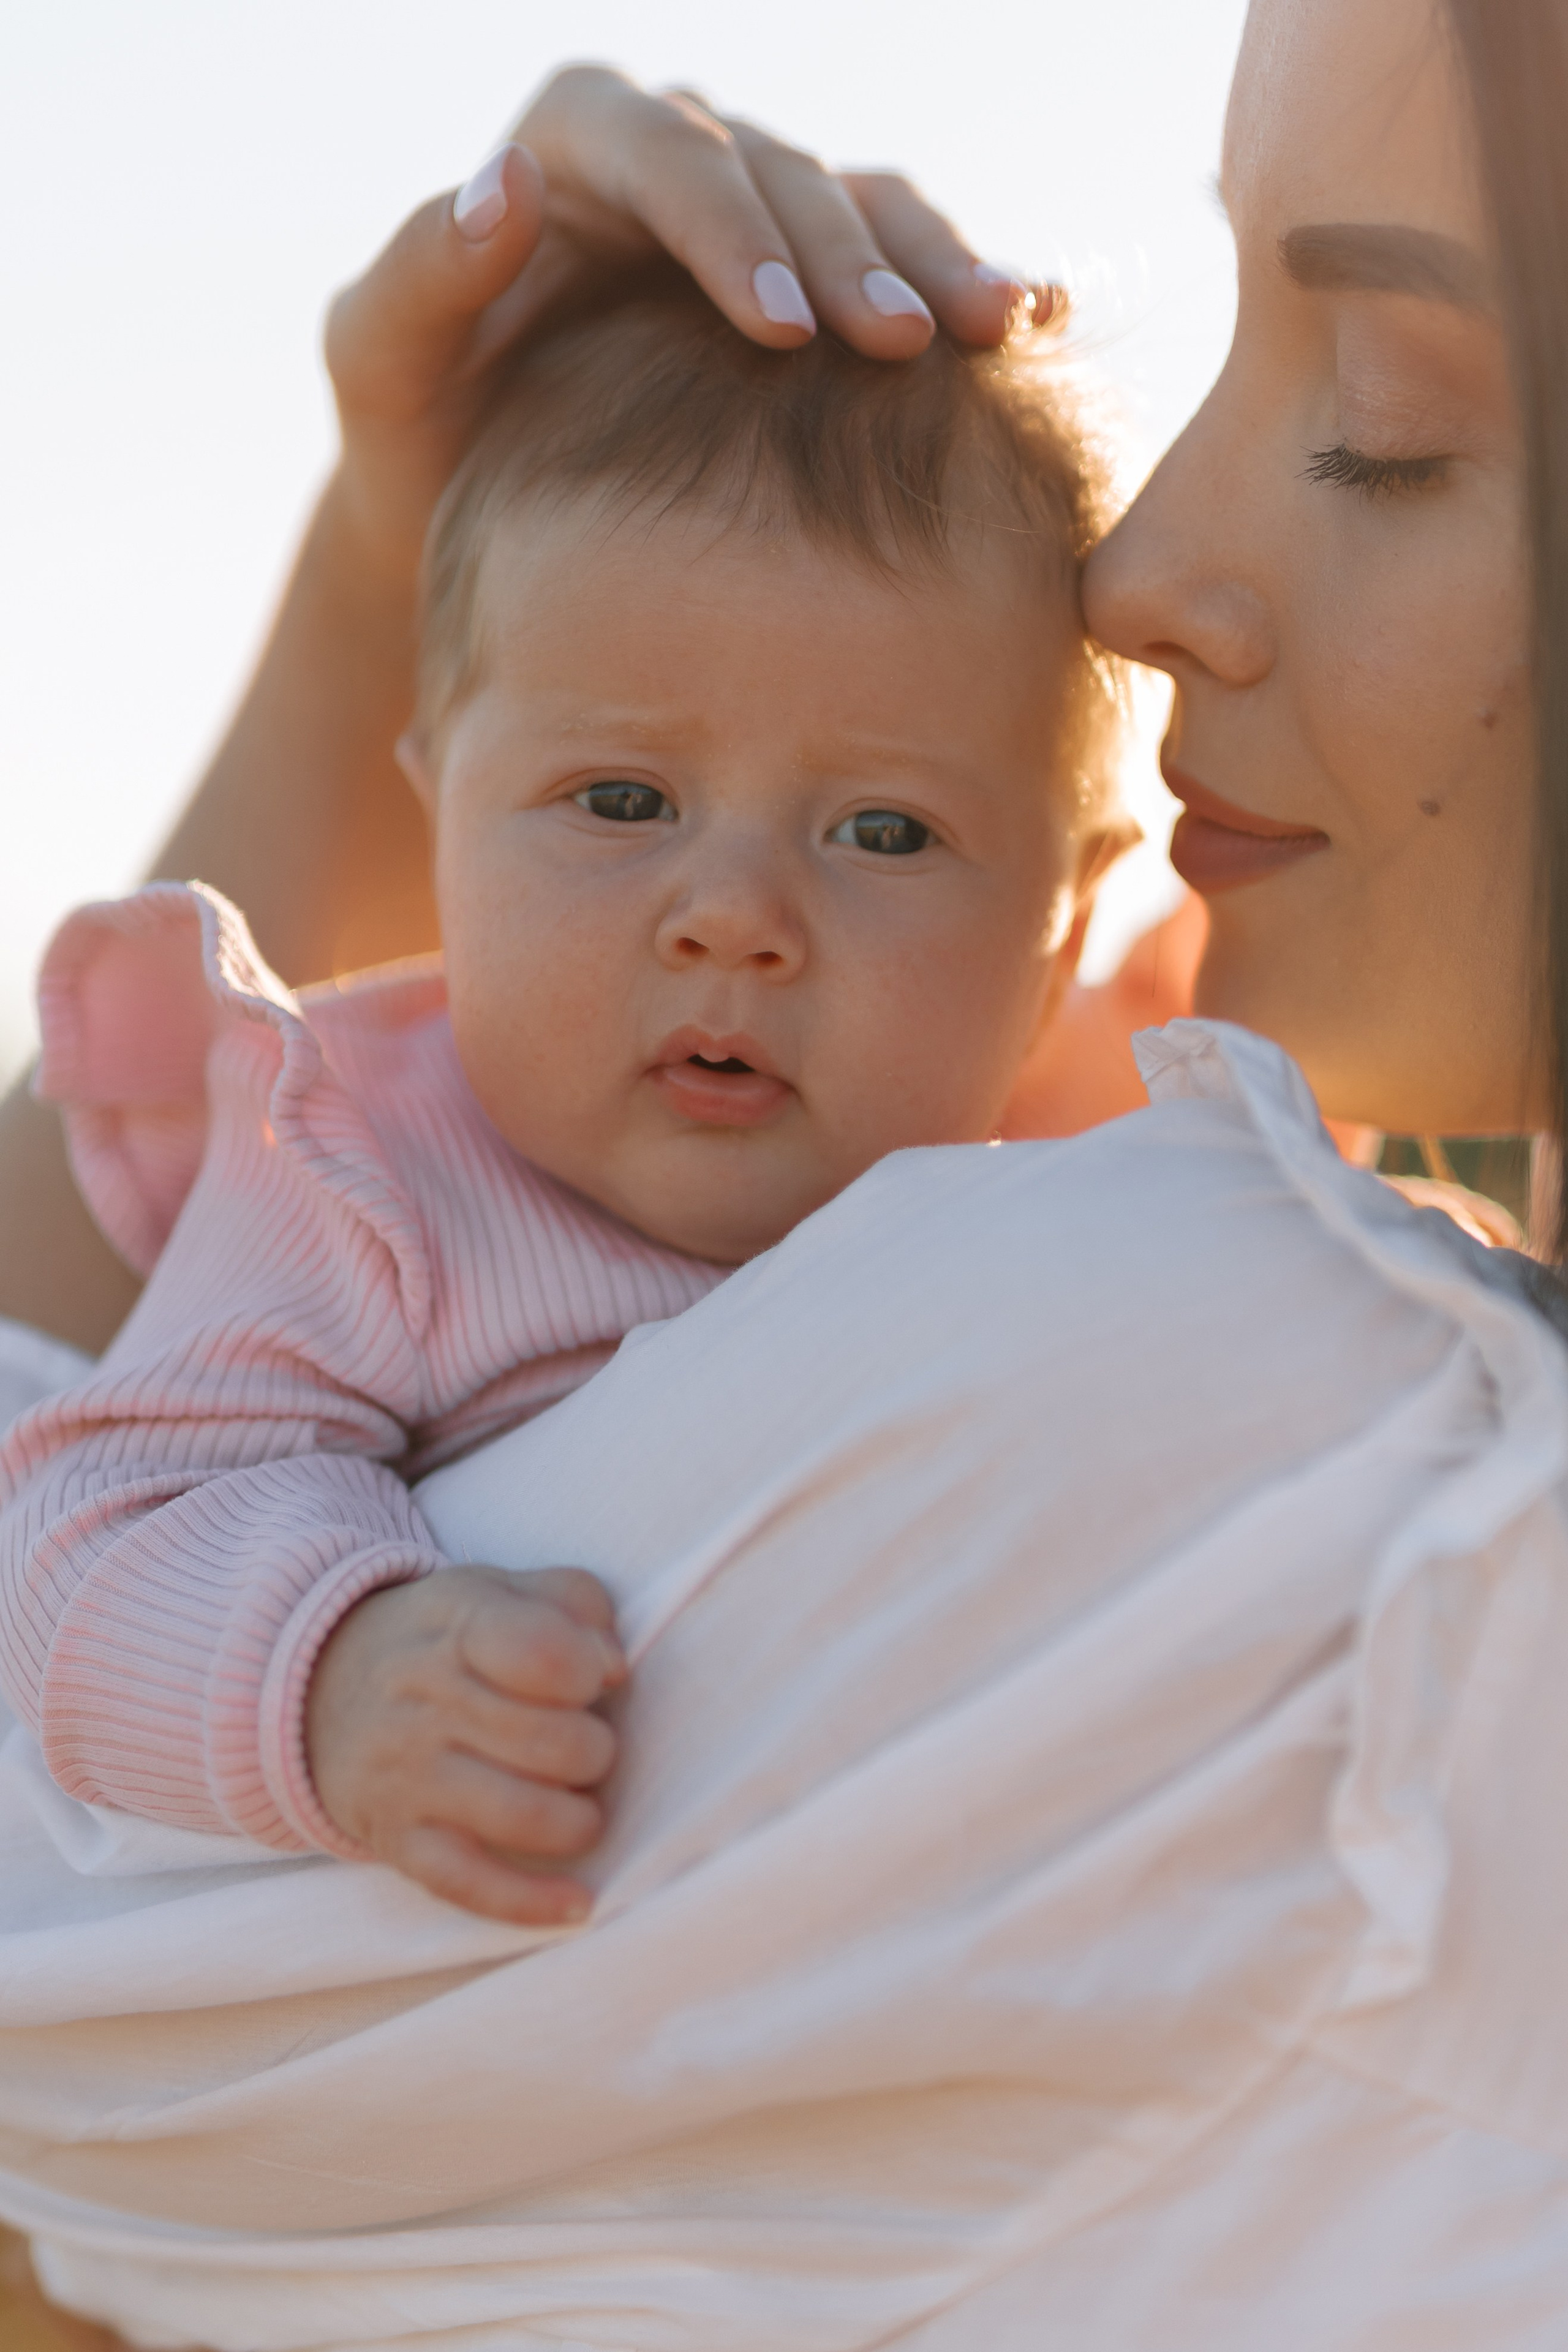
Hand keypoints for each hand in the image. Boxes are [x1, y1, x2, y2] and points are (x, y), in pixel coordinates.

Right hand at [305, 1565, 624, 1923]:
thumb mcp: (500, 1590)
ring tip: (578, 1804)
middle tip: (583, 1746)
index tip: (592, 1677)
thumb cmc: (443, 1640)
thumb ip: (574, 1603)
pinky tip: (575, 1902)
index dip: (590, 1669)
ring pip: (527, 1816)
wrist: (315, 1690)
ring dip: (578, 1818)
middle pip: (554, 1742)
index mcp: (460, 1626)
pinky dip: (531, 1901)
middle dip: (595, 1750)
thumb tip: (613, 1665)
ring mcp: (410, 1777)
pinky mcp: (400, 1841)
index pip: (544, 1651)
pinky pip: (471, 1884)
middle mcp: (428, 1701)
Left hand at [324, 63, 1032, 580]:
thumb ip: (419, 273)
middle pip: (786, 175)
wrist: (485, 502)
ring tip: (1001, 331)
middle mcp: (681, 156)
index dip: (733, 234)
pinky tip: (1033, 324)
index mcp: (575, 144)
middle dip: (852, 257)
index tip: (782, 331)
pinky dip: (969, 282)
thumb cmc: (423, 437)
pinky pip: (908, 257)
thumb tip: (500, 185)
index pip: (668, 157)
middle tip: (909, 347)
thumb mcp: (380, 361)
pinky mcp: (822, 272)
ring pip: (866, 204)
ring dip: (936, 265)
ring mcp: (761, 210)